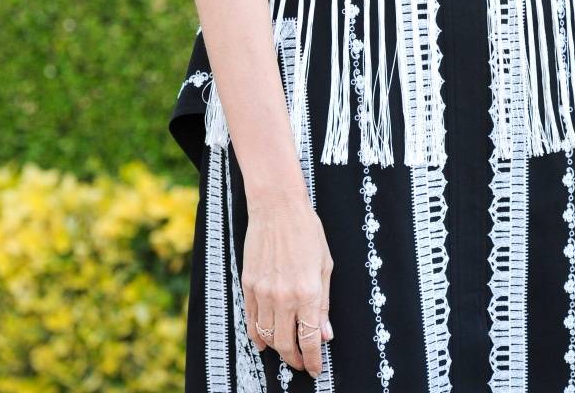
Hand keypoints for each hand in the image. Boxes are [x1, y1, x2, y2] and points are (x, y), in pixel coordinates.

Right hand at [241, 188, 334, 378]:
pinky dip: (257, 335)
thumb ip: (324, 303)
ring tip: (285, 350)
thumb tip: (326, 333)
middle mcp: (284, 296)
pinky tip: (263, 340)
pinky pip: (251, 320)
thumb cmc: (306, 231)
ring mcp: (263, 292)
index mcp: (308, 291)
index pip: (310, 338)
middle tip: (300, 362)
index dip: (313, 359)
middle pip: (285, 344)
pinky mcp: (248, 285)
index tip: (315, 368)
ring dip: (276, 348)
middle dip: (294, 359)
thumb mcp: (325, 265)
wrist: (277, 207)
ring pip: (267, 336)